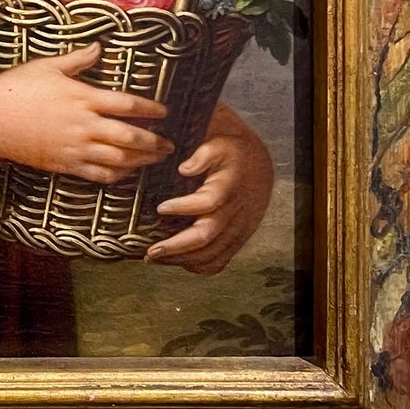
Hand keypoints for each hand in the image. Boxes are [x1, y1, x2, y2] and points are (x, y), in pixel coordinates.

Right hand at [0, 45, 171, 183]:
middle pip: (129, 137)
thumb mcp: (48, 66)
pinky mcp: (64, 164)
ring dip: (141, 161)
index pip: (126, 104)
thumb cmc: (17, 88)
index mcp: (83, 98)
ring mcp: (75, 148)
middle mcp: (84, 125)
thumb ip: (78, 59)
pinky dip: (117, 175)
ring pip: (118, 159)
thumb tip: (99, 47)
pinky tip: (127, 173)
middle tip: (170, 144)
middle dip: (154, 142)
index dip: (150, 109)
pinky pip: (98, 174)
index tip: (164, 112)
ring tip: (156, 160)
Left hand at [145, 108, 273, 273]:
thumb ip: (203, 153)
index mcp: (228, 186)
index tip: (160, 207)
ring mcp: (238, 228)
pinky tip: (179, 263)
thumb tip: (184, 168)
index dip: (184, 207)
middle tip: (151, 251)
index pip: (208, 202)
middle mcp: (235, 211)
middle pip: (207, 235)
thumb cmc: (231, 151)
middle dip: (177, 246)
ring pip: (212, 253)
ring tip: (155, 258)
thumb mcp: (218, 141)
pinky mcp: (238, 238)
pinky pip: (221, 260)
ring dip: (182, 259)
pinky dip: (200, 266)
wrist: (258, 164)